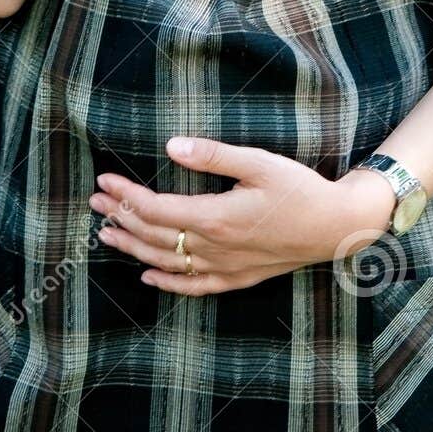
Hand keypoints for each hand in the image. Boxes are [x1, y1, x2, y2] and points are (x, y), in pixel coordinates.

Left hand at [87, 136, 397, 295]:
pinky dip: (167, 282)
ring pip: (166, 262)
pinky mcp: (237, 277)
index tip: (104, 180)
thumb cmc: (299, 189)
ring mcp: (224, 267)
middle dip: (121, 217)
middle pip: (154, 235)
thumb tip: (171, 146)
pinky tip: (149, 275)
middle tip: (96, 201)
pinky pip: (193, 286)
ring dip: (133, 248)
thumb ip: (212, 156)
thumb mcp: (257, 162)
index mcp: (215, 217)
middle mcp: (213, 247)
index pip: (154, 209)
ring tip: (106, 234)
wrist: (336, 226)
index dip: (125, 196)